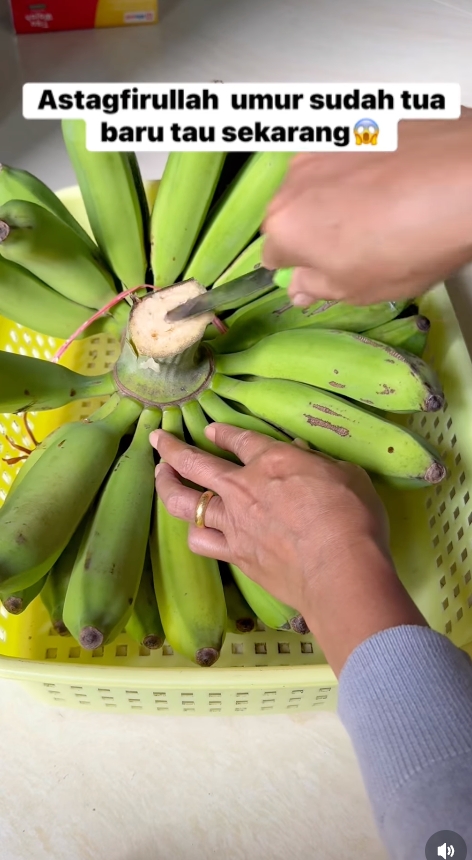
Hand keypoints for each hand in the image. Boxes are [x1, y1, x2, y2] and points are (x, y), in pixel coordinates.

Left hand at [151, 424, 426, 673]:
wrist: (339, 570)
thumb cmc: (351, 518)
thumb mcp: (347, 476)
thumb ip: (321, 465)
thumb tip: (306, 457)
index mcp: (272, 461)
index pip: (239, 440)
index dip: (222, 432)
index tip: (209, 430)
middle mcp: (243, 488)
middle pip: (195, 463)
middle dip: (172, 448)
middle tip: (157, 439)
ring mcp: (234, 523)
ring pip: (183, 502)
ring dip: (167, 487)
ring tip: (161, 478)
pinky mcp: (235, 555)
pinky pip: (201, 541)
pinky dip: (193, 533)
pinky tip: (191, 529)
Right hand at [262, 108, 471, 306]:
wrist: (466, 180)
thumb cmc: (410, 243)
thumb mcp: (360, 288)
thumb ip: (318, 287)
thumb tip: (300, 286)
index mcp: (285, 226)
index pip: (273, 255)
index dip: (301, 267)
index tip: (327, 270)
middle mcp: (294, 179)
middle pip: (292, 212)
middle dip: (315, 227)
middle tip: (359, 241)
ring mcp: (327, 143)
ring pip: (319, 178)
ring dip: (338, 193)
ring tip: (383, 206)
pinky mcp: (360, 119)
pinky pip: (350, 151)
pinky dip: (364, 165)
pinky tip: (398, 178)